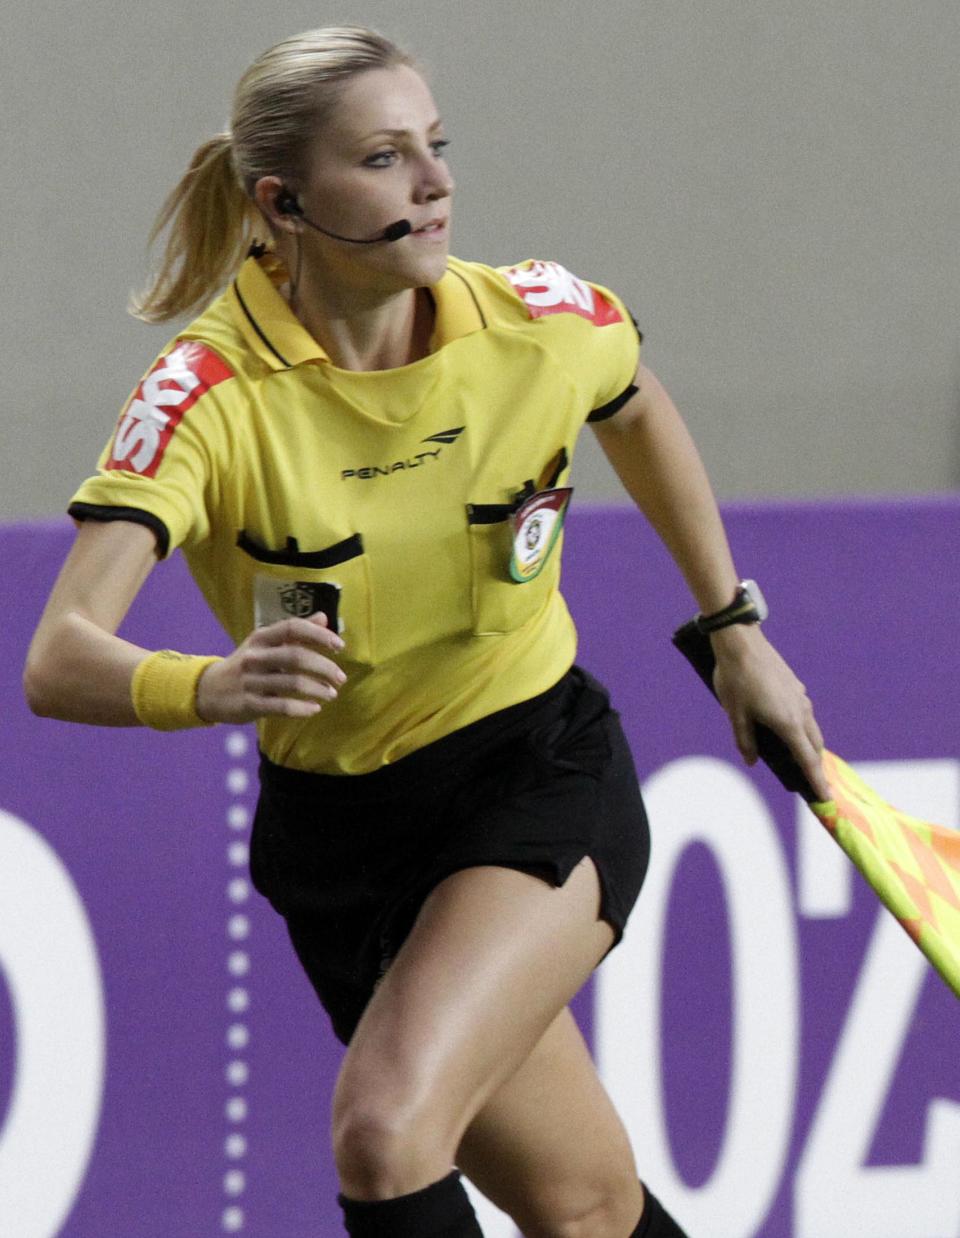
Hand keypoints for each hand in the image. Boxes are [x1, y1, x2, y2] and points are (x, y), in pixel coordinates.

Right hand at [195, 612, 346, 723]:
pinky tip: (314, 709)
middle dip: (324, 667)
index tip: (339, 646)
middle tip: (341, 678)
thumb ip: (294, 633)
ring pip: (292, 683)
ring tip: (331, 694)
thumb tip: (323, 617)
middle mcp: (255, 657)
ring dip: (317, 689)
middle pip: (296, 657)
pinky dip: (302, 708)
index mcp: (261, 638)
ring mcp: (250, 681)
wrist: (208, 690)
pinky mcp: (249, 704)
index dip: (318, 634)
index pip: (292, 628)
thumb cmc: (246, 664)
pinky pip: (281, 707)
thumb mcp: (265, 644)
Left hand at [711, 625, 830, 800]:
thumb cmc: (735, 680)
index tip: (826, 798)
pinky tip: (786, 729)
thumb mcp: (736, 715)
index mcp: (788, 723)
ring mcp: (800, 697)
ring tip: (798, 759)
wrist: (741, 642)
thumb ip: (745, 741)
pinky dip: (801, 728)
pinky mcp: (795, 686)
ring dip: (808, 746)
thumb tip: (752, 761)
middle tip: (810, 783)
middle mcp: (801, 711)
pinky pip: (804, 713)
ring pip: (811, 729)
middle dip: (814, 766)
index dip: (816, 781)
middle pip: (814, 747)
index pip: (807, 760)